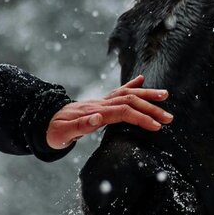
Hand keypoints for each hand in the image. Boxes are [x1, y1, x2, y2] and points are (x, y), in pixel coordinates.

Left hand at [46, 75, 172, 148]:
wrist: (44, 121)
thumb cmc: (54, 131)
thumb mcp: (63, 134)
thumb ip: (80, 126)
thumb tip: (98, 118)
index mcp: (95, 112)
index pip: (123, 112)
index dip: (141, 117)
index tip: (156, 126)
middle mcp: (101, 104)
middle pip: (130, 101)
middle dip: (151, 108)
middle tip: (169, 118)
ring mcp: (101, 101)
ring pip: (128, 94)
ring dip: (147, 95)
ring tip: (165, 96)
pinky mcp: (101, 102)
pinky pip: (119, 91)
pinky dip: (132, 85)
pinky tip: (142, 80)